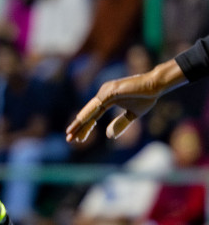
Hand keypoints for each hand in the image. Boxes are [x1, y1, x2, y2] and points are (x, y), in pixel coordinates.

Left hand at [66, 60, 184, 142]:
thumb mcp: (132, 115)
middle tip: (69, 139)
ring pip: (89, 111)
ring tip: (70, 133)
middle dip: (78, 127)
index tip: (78, 139)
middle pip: (88, 114)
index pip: (93, 116)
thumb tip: (108, 136)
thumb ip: (120, 124)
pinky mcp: (110, 91)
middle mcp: (103, 94)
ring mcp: (105, 91)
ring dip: (79, 123)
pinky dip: (88, 115)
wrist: (155, 85)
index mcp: (107, 99)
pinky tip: (80, 122)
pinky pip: (97, 106)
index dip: (86, 128)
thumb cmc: (145, 97)